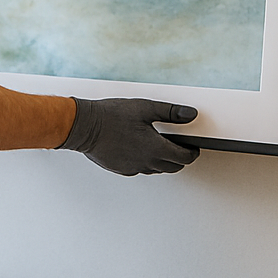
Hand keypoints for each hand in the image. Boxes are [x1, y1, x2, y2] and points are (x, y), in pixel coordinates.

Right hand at [56, 98, 199, 175]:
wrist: (84, 126)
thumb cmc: (111, 116)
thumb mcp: (145, 108)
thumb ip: (171, 112)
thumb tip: (190, 114)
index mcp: (156, 148)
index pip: (184, 158)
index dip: (192, 153)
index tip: (193, 147)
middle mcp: (146, 162)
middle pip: (173, 167)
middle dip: (180, 159)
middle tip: (181, 148)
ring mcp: (133, 168)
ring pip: (157, 169)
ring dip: (163, 161)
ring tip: (160, 146)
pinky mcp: (122, 169)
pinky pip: (140, 169)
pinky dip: (146, 162)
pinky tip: (140, 150)